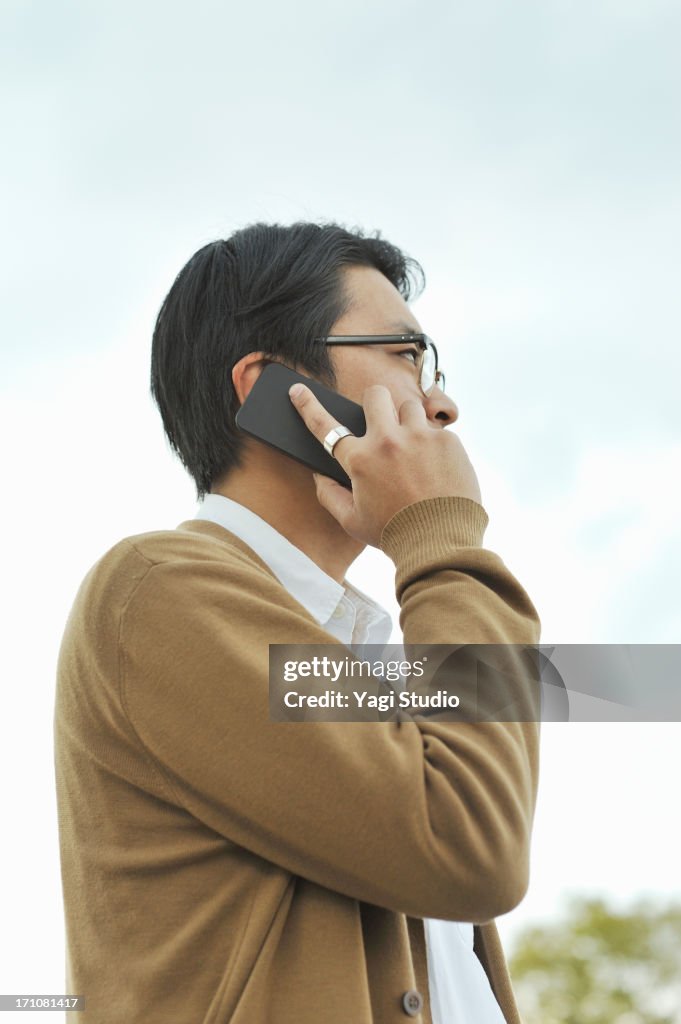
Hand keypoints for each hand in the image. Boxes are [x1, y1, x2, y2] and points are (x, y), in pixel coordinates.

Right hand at [288, 382, 481, 546]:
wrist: (441, 544)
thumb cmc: (393, 534)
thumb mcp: (351, 521)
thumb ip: (329, 495)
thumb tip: (319, 474)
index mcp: (360, 460)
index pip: (325, 426)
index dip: (308, 405)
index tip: (298, 390)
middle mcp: (388, 441)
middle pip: (375, 395)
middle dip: (375, 404)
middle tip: (381, 422)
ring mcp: (421, 437)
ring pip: (410, 408)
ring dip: (407, 423)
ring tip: (413, 450)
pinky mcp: (448, 442)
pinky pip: (437, 432)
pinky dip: (434, 448)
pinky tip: (437, 471)